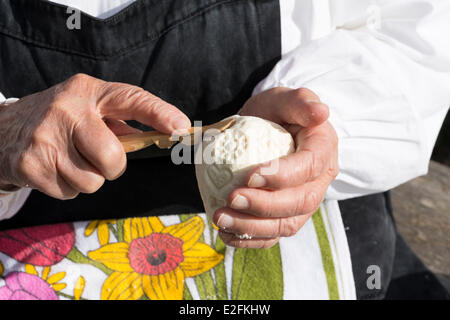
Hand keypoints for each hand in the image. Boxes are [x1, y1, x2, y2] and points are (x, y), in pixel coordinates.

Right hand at [0, 74, 190, 199]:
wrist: (3, 130)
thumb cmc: (59, 120)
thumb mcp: (87, 107)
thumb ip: (120, 122)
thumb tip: (160, 136)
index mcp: (87, 91)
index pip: (130, 99)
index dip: (159, 114)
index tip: (182, 128)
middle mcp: (66, 111)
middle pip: (113, 157)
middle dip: (112, 166)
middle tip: (96, 156)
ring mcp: (46, 139)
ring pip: (93, 182)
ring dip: (88, 178)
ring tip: (69, 159)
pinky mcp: (30, 165)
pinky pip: (71, 192)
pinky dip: (67, 186)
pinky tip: (54, 168)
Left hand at [213, 87, 338, 247]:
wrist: (268, 130)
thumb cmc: (276, 112)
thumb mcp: (284, 99)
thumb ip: (300, 101)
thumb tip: (321, 112)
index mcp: (323, 149)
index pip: (310, 167)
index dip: (283, 175)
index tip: (251, 175)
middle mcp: (319, 181)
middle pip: (300, 202)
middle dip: (264, 206)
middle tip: (231, 199)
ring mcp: (303, 202)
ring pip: (286, 225)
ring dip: (252, 227)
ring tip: (221, 219)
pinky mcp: (286, 216)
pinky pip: (273, 236)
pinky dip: (250, 240)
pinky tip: (226, 235)